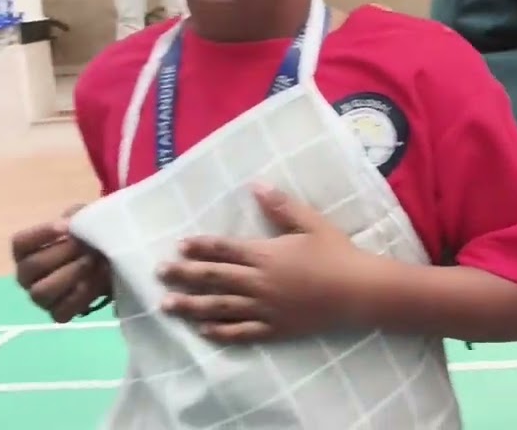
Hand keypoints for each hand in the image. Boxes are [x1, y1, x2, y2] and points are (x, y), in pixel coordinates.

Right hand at [12, 204, 110, 322]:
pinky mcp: (57, 314)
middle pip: (32, 266)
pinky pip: (61, 311)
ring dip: (72, 274)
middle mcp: (27, 276)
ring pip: (42, 291)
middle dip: (62, 253)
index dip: (41, 233)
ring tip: (93, 261)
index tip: (67, 226)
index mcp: (26, 252)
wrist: (112, 261)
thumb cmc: (90, 238)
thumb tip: (75, 224)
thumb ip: (78, 218)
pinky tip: (99, 278)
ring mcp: (40, 297)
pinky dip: (82, 296)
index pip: (20, 243)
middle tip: (86, 245)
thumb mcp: (84, 220)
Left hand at [158, 185, 374, 343]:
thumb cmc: (336, 253)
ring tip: (166, 305)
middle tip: (158, 273)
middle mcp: (258, 283)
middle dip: (183, 275)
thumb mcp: (312, 223)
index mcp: (266, 255)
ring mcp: (264, 309)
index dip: (200, 247)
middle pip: (213, 278)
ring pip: (219, 307)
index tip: (179, 245)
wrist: (358, 291)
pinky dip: (219, 332)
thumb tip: (256, 185)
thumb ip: (282, 206)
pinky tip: (202, 331)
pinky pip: (240, 332)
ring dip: (190, 306)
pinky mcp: (274, 329)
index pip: (224, 249)